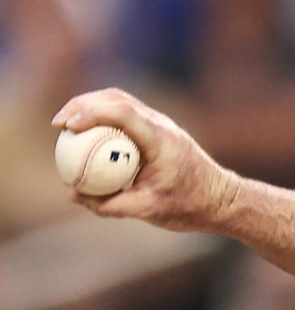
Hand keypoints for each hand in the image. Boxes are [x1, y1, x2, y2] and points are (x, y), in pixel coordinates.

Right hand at [52, 88, 239, 231]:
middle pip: (116, 99)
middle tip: (58, 124)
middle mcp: (161, 124)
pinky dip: (104, 118)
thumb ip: (110, 204)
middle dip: (82, 104)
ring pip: (121, 101)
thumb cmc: (190, 206)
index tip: (67, 127)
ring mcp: (161, 124)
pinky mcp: (158, 130)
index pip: (122, 113)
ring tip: (66, 125)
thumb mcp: (149, 210)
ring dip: (91, 106)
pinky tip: (86, 136)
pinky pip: (126, 115)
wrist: (221, 199)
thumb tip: (73, 194)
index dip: (91, 113)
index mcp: (161, 139)